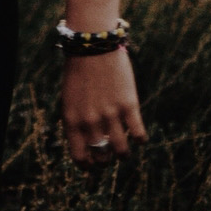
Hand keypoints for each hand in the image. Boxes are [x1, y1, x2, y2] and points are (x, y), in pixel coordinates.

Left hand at [62, 48, 147, 165]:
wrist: (92, 45)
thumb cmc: (79, 71)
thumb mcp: (70, 98)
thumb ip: (78, 121)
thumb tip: (90, 144)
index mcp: (71, 120)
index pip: (79, 156)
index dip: (87, 165)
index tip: (93, 165)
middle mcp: (90, 121)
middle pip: (102, 156)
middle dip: (106, 159)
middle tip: (110, 154)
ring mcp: (110, 114)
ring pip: (121, 151)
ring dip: (124, 154)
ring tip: (125, 150)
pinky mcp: (128, 105)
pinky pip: (138, 134)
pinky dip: (140, 138)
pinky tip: (138, 135)